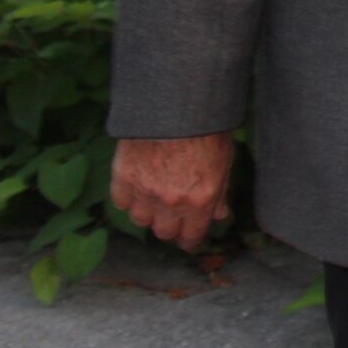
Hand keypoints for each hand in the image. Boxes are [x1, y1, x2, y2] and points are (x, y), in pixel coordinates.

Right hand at [111, 131, 235, 250]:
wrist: (176, 107)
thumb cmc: (207, 129)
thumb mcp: (225, 160)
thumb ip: (220, 192)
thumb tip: (221, 215)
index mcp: (200, 200)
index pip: (191, 236)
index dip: (190, 240)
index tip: (189, 240)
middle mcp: (171, 203)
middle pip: (164, 232)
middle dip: (170, 227)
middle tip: (174, 216)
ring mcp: (144, 192)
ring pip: (141, 220)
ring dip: (149, 213)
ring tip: (156, 199)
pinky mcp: (123, 178)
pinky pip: (122, 203)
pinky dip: (129, 198)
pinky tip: (138, 187)